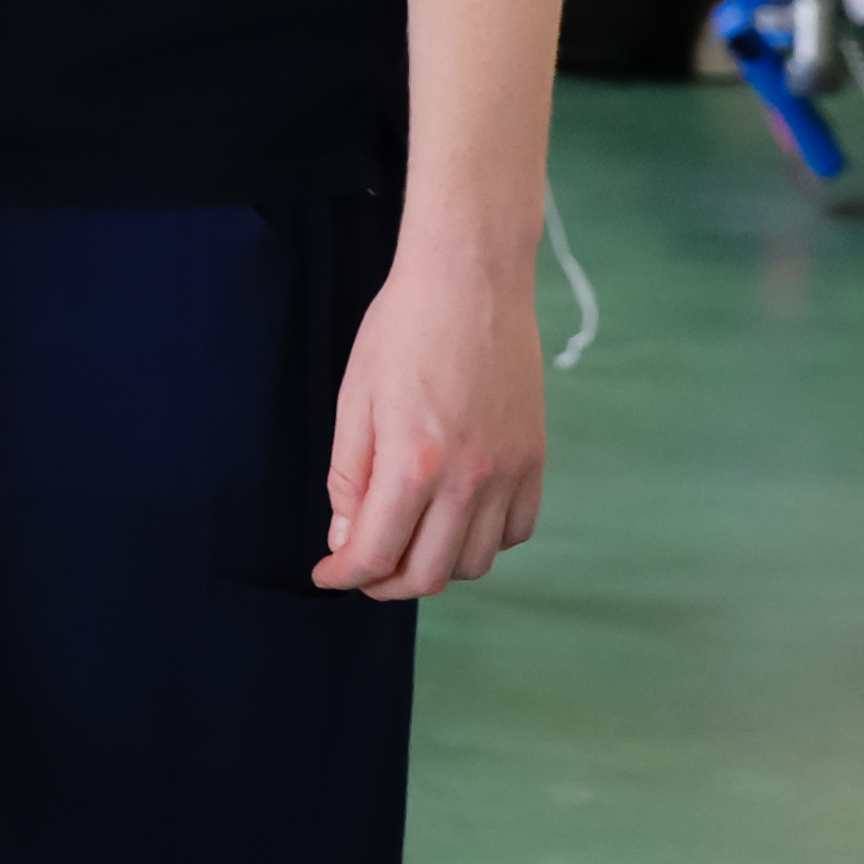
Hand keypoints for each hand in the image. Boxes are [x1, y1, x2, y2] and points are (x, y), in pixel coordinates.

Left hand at [314, 243, 544, 598]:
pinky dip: (482, 541)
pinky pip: (515, 531)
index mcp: (413, 462)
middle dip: (386, 583)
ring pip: (475, 562)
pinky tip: (454, 520)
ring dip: (435, 565)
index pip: (377, 552)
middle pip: (430, 574)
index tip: (328, 575)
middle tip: (361, 568)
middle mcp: (469, 478)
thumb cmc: (402, 329)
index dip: (345, 576)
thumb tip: (347, 538)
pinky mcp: (534, 461)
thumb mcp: (354, 399)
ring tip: (406, 540)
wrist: (470, 280)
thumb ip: (348, 477)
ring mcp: (509, 472)